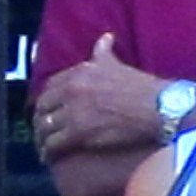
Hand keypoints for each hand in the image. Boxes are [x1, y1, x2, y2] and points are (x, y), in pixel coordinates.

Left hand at [35, 36, 167, 163]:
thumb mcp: (118, 64)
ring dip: (40, 139)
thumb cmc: (141, 87)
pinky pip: (53, 144)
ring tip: (42, 147)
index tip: (48, 109)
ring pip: (44, 127)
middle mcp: (72, 90)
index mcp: (79, 73)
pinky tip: (48, 157)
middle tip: (42, 130)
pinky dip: (47, 152)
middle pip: (42, 107)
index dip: (46, 100)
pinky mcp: (78, 133)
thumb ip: (104, 52)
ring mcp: (73, 111)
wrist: (157, 108)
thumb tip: (105, 38)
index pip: (50, 86)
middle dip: (39, 119)